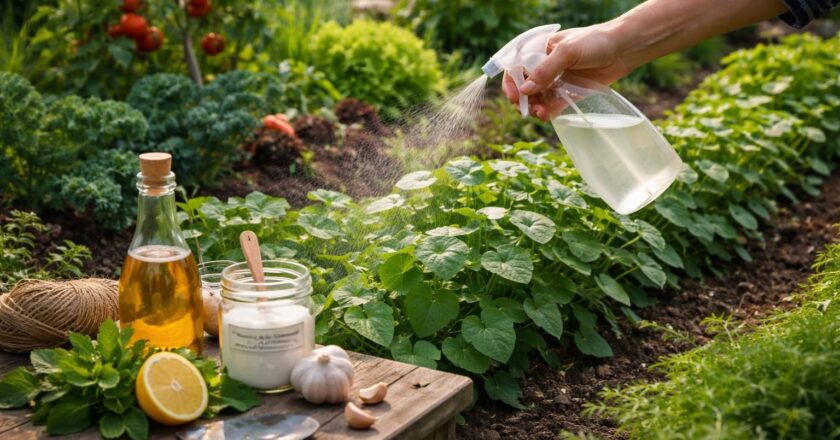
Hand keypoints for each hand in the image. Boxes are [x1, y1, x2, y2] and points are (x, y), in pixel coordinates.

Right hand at [503, 24, 632, 120]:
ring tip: (540, 113)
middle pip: (524, 86)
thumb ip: (545, 71)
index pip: (516, 67)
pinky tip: (546, 116)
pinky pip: (553, 106)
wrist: (623, 49)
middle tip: (526, 108)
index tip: (515, 96)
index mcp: (540, 50)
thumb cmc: (595, 42)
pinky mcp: (568, 93)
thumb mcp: (567, 52)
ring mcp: (557, 80)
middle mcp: (545, 66)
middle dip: (523, 99)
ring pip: (538, 98)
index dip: (512, 82)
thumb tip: (525, 91)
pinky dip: (547, 112)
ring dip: (535, 107)